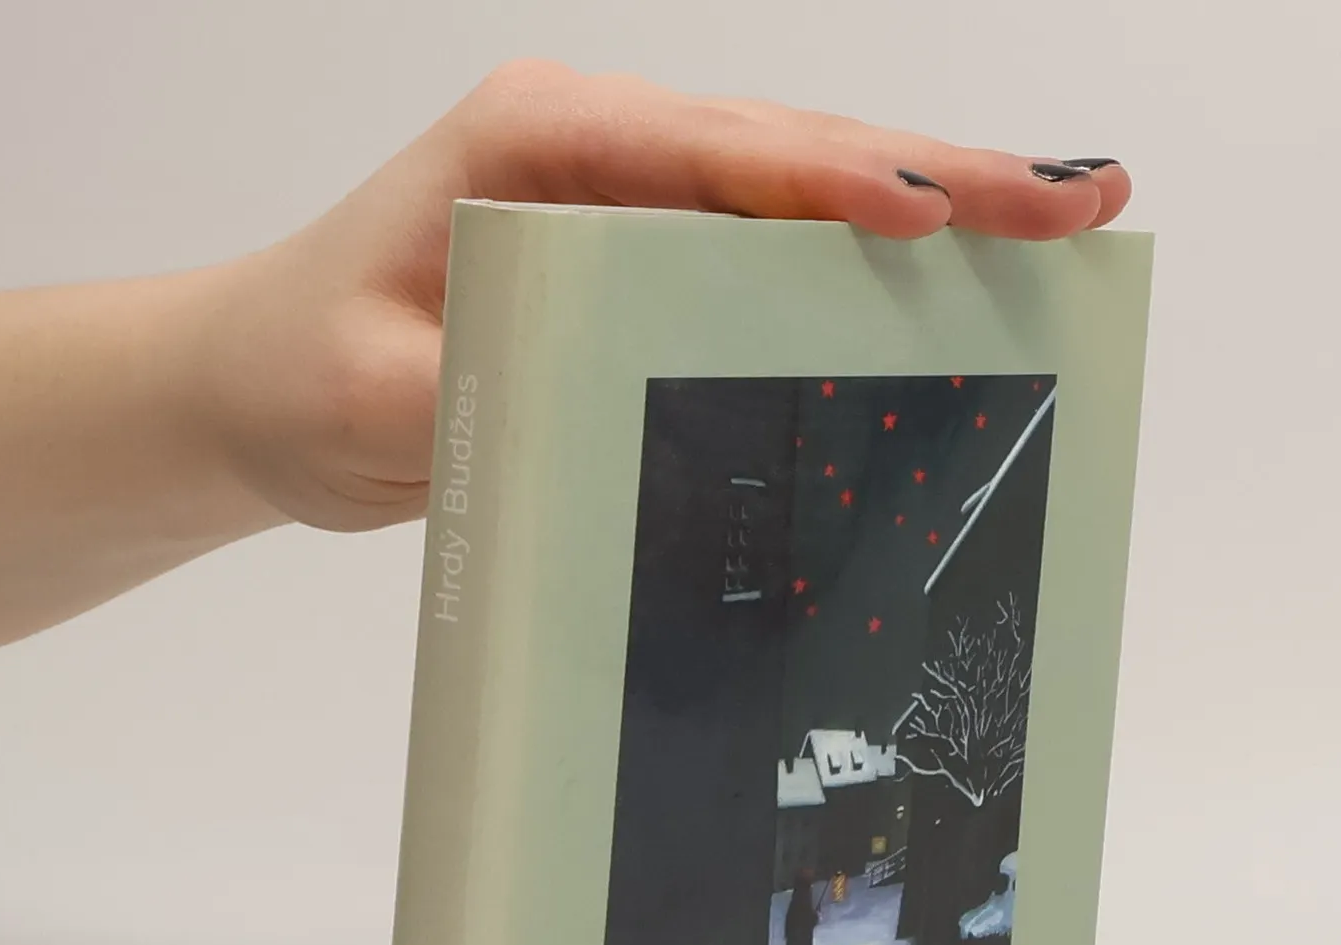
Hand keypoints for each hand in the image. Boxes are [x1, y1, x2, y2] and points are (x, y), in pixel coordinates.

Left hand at [198, 61, 1131, 533]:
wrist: (260, 386)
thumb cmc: (305, 372)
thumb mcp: (377, 403)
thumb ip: (488, 395)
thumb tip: (603, 405)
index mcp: (534, 144)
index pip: (712, 152)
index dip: (833, 182)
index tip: (933, 216)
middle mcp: (595, 145)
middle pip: (794, 149)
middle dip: (944, 177)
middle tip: (1080, 198)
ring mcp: (625, 191)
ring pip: (804, 183)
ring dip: (936, 199)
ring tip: (1063, 215)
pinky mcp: (640, 248)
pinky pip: (774, 240)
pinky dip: (869, 252)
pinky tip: (956, 265)